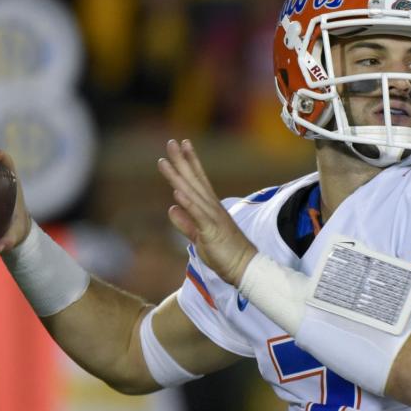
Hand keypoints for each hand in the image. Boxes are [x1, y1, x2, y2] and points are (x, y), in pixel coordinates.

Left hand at [158, 139, 257, 286]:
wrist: (245, 268)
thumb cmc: (224, 253)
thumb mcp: (199, 236)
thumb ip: (186, 222)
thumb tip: (172, 208)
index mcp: (210, 209)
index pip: (198, 181)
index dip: (189, 162)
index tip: (182, 145)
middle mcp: (212, 208)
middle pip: (194, 180)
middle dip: (181, 161)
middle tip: (170, 142)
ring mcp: (213, 217)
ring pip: (192, 193)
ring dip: (178, 177)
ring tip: (165, 161)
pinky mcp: (212, 230)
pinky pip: (198, 215)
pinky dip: (188, 203)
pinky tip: (177, 192)